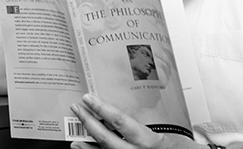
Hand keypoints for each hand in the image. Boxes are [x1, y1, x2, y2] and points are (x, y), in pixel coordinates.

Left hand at [70, 94, 203, 148]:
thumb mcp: (168, 132)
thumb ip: (148, 125)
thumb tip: (129, 113)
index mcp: (147, 141)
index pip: (119, 121)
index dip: (101, 109)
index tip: (89, 98)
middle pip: (105, 137)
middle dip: (88, 122)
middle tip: (77, 107)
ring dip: (87, 145)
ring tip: (74, 137)